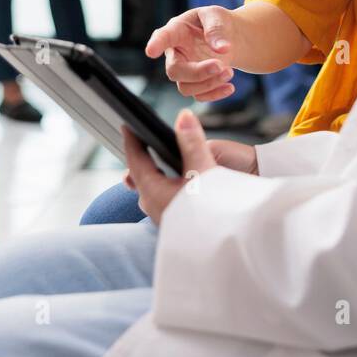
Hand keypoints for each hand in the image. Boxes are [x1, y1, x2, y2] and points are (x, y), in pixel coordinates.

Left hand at [121, 112, 236, 225]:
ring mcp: (164, 216)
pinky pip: (162, 197)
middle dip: (141, 157)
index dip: (132, 141)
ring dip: (153, 171)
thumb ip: (192, 142)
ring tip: (156, 158)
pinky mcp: (176, 222)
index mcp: (153, 192)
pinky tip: (175, 181)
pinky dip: (164, 183)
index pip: (135, 161)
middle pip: (140, 175)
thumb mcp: (204, 170)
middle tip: (140, 139)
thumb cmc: (214, 210)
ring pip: (151, 188)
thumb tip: (184, 117)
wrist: (229, 239)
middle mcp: (154, 206)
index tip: (127, 126)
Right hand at [146, 6, 240, 101]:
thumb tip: (222, 48)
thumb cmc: (217, 22)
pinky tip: (229, 87)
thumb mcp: (217, 16)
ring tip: (229, 72)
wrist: (230, 36)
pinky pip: (199, 96)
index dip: (156, 44)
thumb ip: (216, 29)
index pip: (163, 37)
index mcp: (176, 31)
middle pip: (174, 70)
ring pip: (186, 87)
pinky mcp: (195, 84)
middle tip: (220, 65)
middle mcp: (175, 53)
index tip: (151, 51)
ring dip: (209, 83)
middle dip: (197, 72)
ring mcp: (184, 70)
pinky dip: (215, 95)